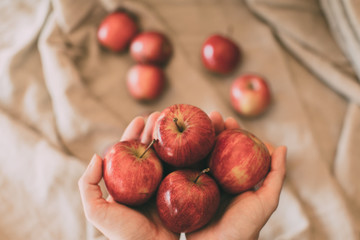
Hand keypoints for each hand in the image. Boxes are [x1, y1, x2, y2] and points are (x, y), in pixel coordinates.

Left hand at [78, 112, 179, 239]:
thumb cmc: (123, 234)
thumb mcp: (96, 211)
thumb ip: (88, 185)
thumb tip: (96, 155)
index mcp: (126, 182)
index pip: (129, 152)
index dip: (133, 134)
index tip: (139, 119)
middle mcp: (144, 181)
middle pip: (150, 150)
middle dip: (154, 131)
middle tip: (161, 115)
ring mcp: (163, 185)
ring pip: (166, 156)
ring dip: (170, 138)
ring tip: (174, 122)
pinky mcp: (179, 191)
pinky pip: (182, 169)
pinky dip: (185, 155)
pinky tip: (189, 142)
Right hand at [187, 112, 286, 239]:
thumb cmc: (246, 228)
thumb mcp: (266, 201)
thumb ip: (275, 176)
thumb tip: (282, 147)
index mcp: (234, 178)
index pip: (233, 150)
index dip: (231, 133)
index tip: (228, 120)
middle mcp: (216, 178)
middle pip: (213, 149)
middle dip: (212, 131)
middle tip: (210, 116)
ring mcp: (199, 184)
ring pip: (197, 156)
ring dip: (196, 139)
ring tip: (194, 124)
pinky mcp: (184, 191)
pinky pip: (182, 171)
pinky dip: (179, 157)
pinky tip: (177, 144)